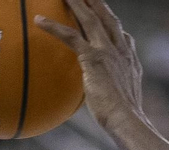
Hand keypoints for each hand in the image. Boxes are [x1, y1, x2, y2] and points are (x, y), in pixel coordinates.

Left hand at [35, 0, 145, 133]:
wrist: (126, 118)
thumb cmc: (124, 119)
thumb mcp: (122, 102)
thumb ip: (114, 93)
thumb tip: (107, 101)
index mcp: (129, 60)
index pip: (121, 36)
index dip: (112, 25)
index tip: (107, 18)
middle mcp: (121, 50)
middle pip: (107, 19)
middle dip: (97, 4)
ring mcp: (107, 51)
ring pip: (90, 19)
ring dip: (77, 3)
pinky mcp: (93, 57)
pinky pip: (70, 36)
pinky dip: (53, 27)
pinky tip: (39, 20)